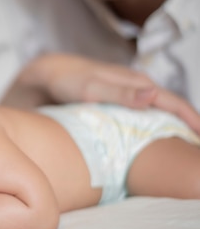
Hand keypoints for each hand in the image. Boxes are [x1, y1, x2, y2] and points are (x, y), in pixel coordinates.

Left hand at [3, 54, 199, 133]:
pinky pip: (140, 118)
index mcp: (136, 83)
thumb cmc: (66, 80)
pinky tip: (152, 145)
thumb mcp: (91, 87)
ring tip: (184, 151)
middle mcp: (135, 89)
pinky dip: (152, 129)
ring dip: (171, 129)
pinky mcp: (115, 105)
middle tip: (198, 152)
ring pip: (156, 114)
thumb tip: (153, 96)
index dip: (191, 120)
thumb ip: (120, 92)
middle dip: (188, 126)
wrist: (43, 75)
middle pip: (170, 109)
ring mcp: (126, 97)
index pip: (173, 102)